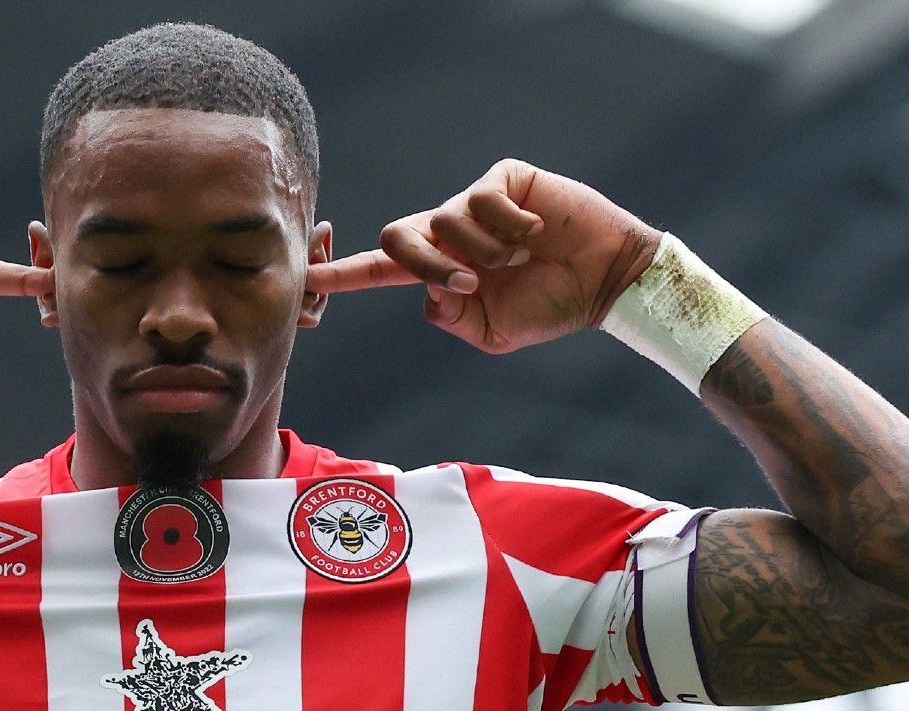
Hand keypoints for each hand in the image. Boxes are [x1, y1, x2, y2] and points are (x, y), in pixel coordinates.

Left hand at [305, 159, 658, 353]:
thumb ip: (452, 319)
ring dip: (483, 251)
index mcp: (440, 271)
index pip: (378, 270)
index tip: (303, 276)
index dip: (340, 273)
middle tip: (470, 283)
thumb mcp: (494, 334)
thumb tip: (428, 289)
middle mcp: (448, 233)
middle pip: (396, 237)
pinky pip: (482, 199)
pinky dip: (509, 225)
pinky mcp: (502, 179)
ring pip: (443, 222)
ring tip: (519, 258)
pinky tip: (535, 230)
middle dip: (426, 264)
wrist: (606, 279)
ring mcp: (473, 203)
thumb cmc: (552, 306)